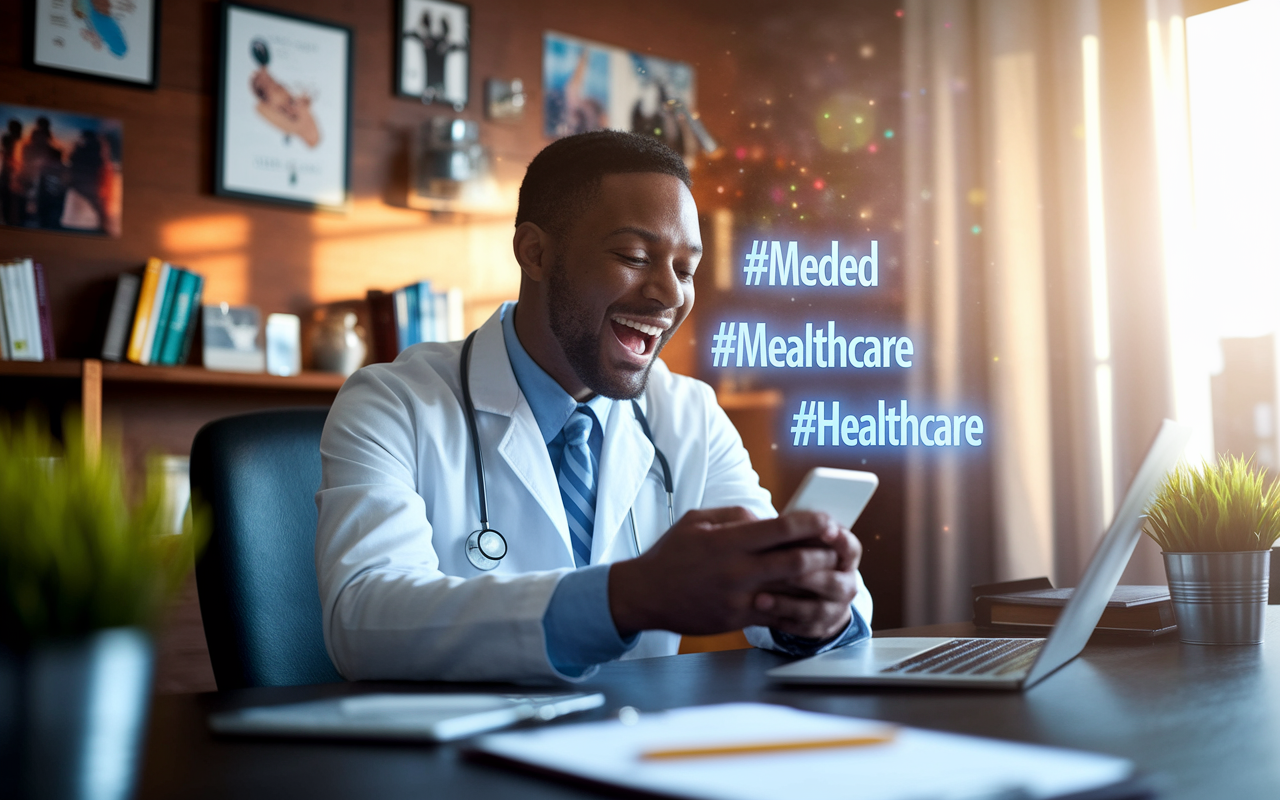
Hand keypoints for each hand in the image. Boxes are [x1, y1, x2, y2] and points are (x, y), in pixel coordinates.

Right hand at [607, 508, 860, 638]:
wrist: (644, 595)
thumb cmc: (670, 555)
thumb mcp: (697, 521)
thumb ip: (735, 515)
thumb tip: (766, 517)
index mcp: (728, 541)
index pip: (780, 529)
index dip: (810, 523)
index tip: (828, 521)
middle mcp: (737, 570)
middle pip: (795, 561)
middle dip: (824, 554)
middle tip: (840, 548)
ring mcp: (739, 597)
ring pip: (791, 591)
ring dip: (817, 582)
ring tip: (833, 574)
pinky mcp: (738, 618)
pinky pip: (777, 614)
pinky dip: (798, 606)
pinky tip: (811, 599)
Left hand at [756, 518, 861, 640]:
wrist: (814, 596)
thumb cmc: (804, 559)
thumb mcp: (804, 541)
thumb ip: (798, 532)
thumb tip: (773, 520)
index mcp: (844, 558)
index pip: (850, 548)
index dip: (840, 540)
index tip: (826, 530)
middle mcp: (845, 584)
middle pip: (835, 582)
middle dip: (809, 577)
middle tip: (786, 571)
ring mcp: (833, 608)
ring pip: (816, 609)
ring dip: (788, 603)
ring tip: (760, 599)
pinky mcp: (817, 626)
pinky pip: (801, 626)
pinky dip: (781, 618)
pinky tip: (760, 609)